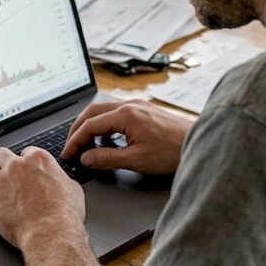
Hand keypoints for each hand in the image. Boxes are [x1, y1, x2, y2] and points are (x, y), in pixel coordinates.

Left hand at [0, 147, 85, 250]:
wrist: (52, 232)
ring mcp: (1, 182)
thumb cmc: (65, 214)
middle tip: (2, 170)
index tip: (25, 169)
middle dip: (1, 162)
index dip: (25, 161)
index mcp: (38, 160)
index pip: (26, 152)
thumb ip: (61, 179)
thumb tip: (61, 182)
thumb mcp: (73, 189)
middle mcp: (17, 166)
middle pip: (0, 154)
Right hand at [62, 99, 191, 174]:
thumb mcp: (136, 160)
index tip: (68, 153)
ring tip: (85, 143)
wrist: (197, 143)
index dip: (75, 141)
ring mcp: (138, 105)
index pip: (90, 125)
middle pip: (92, 112)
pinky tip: (107, 138)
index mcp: (125, 115)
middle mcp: (130, 105)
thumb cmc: (172, 152)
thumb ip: (107, 158)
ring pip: (104, 110)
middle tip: (70, 145)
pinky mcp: (144, 110)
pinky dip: (105, 123)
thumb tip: (86, 158)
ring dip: (91, 124)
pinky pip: (116, 112)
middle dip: (78, 129)